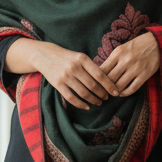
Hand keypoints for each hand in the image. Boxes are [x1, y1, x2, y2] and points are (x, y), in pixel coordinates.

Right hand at [5, 37, 119, 110]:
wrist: (45, 55)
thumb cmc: (67, 57)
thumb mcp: (80, 56)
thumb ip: (91, 67)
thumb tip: (108, 81)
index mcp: (82, 59)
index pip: (100, 74)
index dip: (109, 85)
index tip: (116, 92)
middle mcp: (74, 67)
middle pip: (93, 85)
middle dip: (102, 94)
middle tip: (107, 98)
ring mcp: (65, 76)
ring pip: (83, 93)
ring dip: (93, 100)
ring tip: (99, 102)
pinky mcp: (57, 84)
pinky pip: (71, 98)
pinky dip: (80, 104)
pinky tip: (87, 106)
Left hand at [98, 31, 159, 96]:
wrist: (158, 43)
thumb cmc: (137, 46)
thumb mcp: (122, 48)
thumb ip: (112, 60)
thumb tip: (99, 73)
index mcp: (118, 53)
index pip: (102, 70)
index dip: (96, 79)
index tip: (95, 84)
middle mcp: (126, 60)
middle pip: (109, 79)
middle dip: (104, 88)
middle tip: (101, 92)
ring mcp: (136, 68)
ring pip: (119, 86)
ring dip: (114, 92)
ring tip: (111, 93)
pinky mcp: (144, 75)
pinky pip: (132, 89)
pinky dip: (125, 93)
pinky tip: (121, 93)